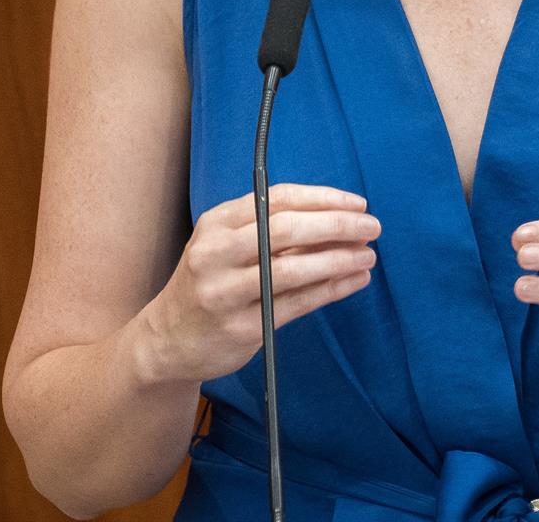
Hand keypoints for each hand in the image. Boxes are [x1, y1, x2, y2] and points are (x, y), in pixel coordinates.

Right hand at [141, 184, 379, 382]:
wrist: (166, 339)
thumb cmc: (209, 282)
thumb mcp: (225, 245)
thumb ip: (269, 229)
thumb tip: (338, 216)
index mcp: (216, 223)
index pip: (277, 198)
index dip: (323, 198)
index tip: (357, 202)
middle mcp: (216, 254)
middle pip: (286, 229)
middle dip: (337, 224)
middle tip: (372, 226)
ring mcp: (226, 293)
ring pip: (294, 269)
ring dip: (340, 259)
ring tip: (368, 255)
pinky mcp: (242, 328)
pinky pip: (297, 303)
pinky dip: (332, 289)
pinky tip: (354, 280)